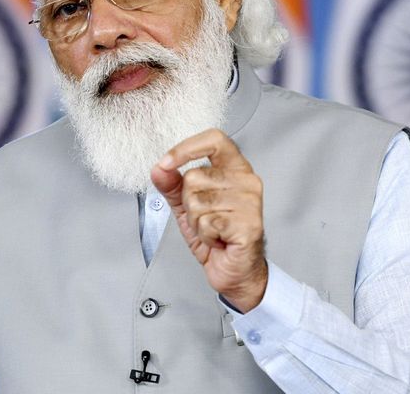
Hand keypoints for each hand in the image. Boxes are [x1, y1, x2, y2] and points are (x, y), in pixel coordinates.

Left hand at [150, 128, 267, 311]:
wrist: (235, 269)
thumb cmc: (217, 234)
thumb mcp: (187, 205)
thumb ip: (172, 185)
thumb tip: (158, 169)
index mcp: (235, 168)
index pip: (215, 140)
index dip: (187, 148)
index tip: (167, 162)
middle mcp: (247, 181)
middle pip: (195, 176)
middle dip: (189, 202)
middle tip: (205, 217)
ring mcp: (250, 202)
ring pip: (198, 202)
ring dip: (197, 222)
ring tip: (214, 229)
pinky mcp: (249, 224)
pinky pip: (207, 223)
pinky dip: (206, 235)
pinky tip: (219, 239)